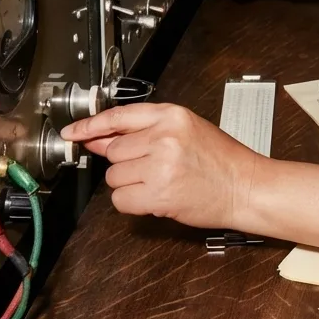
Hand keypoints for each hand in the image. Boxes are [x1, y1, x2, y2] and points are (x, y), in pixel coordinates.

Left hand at [60, 104, 260, 228]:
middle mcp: (165, 137)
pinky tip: (157, 197)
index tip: (73, 132)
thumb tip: (101, 138)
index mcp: (173, 115)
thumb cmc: (221, 160)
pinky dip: (134, 203)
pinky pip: (121, 200)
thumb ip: (146, 132)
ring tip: (161, 182)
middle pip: (114, 151)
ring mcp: (160, 166)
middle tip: (153, 168)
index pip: (119, 116)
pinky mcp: (158, 194)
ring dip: (131, 184)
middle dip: (127, 163)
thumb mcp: (187, 131)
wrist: (245, 186)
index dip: (91, 125)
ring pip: (115, 177)